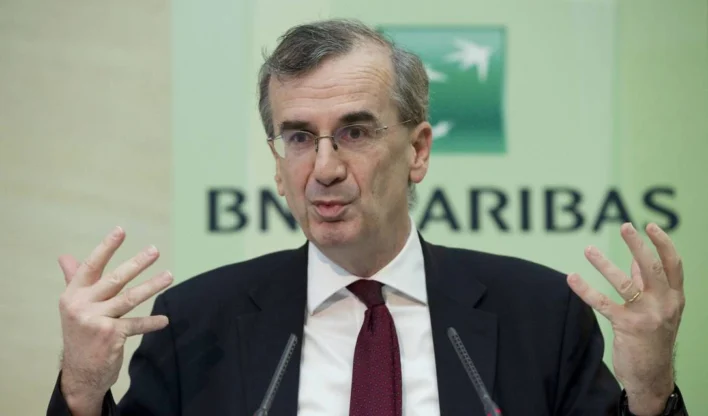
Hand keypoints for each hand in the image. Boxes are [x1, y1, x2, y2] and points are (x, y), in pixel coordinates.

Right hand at [57, 226, 173, 415]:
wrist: (79, 374)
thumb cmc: (81, 334)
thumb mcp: (74, 307)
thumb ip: (73, 281)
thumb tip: (64, 257)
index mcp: (72, 295)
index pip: (90, 266)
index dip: (106, 247)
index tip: (121, 230)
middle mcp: (81, 306)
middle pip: (114, 279)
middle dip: (137, 263)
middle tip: (155, 250)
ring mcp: (95, 321)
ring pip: (129, 298)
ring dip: (152, 286)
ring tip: (170, 275)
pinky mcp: (110, 336)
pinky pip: (136, 324)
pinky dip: (151, 322)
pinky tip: (164, 320)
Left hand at [567, 223, 684, 415]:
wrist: (652, 376)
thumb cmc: (654, 338)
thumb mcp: (660, 310)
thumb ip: (648, 285)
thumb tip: (636, 260)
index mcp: (675, 298)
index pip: (673, 266)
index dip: (663, 244)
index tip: (651, 226)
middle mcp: (664, 305)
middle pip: (652, 269)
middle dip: (638, 246)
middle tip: (625, 226)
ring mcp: (646, 316)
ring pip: (624, 283)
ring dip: (604, 264)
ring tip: (588, 249)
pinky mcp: (626, 326)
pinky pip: (602, 303)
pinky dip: (585, 289)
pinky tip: (572, 278)